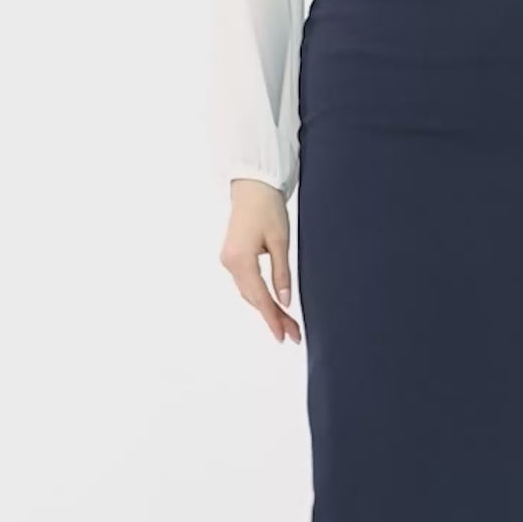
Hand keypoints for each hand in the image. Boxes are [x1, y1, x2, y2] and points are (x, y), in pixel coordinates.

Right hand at [219, 179, 301, 344]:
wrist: (253, 185)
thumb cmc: (267, 207)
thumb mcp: (280, 240)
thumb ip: (281, 273)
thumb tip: (285, 301)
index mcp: (240, 260)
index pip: (259, 297)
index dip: (273, 319)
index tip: (284, 336)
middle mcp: (230, 263)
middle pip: (253, 298)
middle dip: (273, 316)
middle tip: (293, 333)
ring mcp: (229, 259)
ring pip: (249, 292)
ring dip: (266, 307)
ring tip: (288, 323)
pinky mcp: (232, 255)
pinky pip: (246, 282)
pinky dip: (259, 294)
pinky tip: (273, 303)